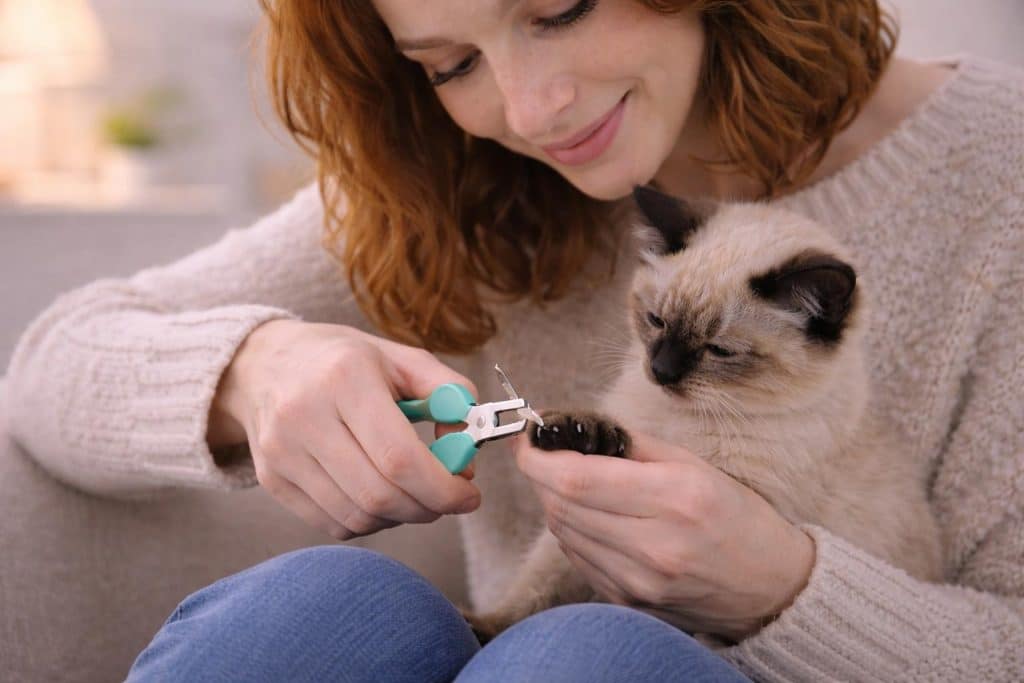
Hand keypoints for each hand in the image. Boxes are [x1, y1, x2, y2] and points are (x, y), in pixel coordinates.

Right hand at [211, 319, 481, 540]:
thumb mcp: (402, 358)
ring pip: (357, 516)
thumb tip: (469, 447)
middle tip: (447, 499)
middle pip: (379, 494)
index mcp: (344, 377)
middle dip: (428, 507)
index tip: (469, 496)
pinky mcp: (271, 480)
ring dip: (401, 517)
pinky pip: (333, 524)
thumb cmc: (344, 361)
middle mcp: (305, 415)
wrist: (264, 365)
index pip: (399, 458)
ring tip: (414, 494)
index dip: (443, 488)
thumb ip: (450, 393)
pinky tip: (379, 497)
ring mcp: (281, 452)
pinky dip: (369, 522)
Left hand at [514, 428, 815, 641]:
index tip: (528, 440)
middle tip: (547, 455)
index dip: (538, 458)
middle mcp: (653, 545)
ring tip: (576, 484)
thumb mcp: (694, 465)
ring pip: (563, 533)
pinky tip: (594, 517)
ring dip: (556, 503)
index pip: (575, 479)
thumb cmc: (736, 517)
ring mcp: (638, 581)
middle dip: (542, 476)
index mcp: (674, 498)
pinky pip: (578, 557)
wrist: (770, 586)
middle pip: (561, 506)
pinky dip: (573, 531)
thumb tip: (577, 429)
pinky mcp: (628, 602)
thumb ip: (631, 445)